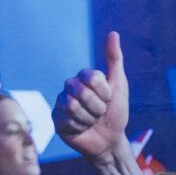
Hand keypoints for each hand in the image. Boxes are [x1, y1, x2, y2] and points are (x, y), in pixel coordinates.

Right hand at [55, 32, 131, 161]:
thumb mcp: (119, 85)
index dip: (104, 92)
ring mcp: (61, 102)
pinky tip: (82, 128)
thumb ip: (115, 59)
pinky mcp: (56, 119)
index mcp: (84, 77)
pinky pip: (66, 120)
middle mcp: (70, 87)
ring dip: (89, 118)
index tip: (109, 99)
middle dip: (97, 107)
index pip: (91, 77)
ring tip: (91, 121)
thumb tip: (113, 33)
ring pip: (72, 106)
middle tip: (100, 113)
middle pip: (80, 92)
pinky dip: (79, 127)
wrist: (109, 141)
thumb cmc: (116, 113)